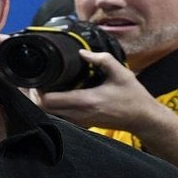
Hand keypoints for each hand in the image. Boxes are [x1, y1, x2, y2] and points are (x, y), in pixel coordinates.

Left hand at [32, 51, 161, 131]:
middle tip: (34, 81)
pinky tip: (52, 97)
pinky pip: (58, 118)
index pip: (48, 100)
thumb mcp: (122, 74)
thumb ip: (102, 60)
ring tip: (40, 87)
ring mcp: (79, 121)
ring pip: (48, 115)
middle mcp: (79, 114)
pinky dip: (50, 109)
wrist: (143, 119)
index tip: (37, 77)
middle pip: (42, 108)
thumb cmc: (133, 96)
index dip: (37, 89)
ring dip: (40, 103)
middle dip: (34, 95)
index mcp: (86, 101)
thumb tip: (82, 52)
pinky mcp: (81, 124)